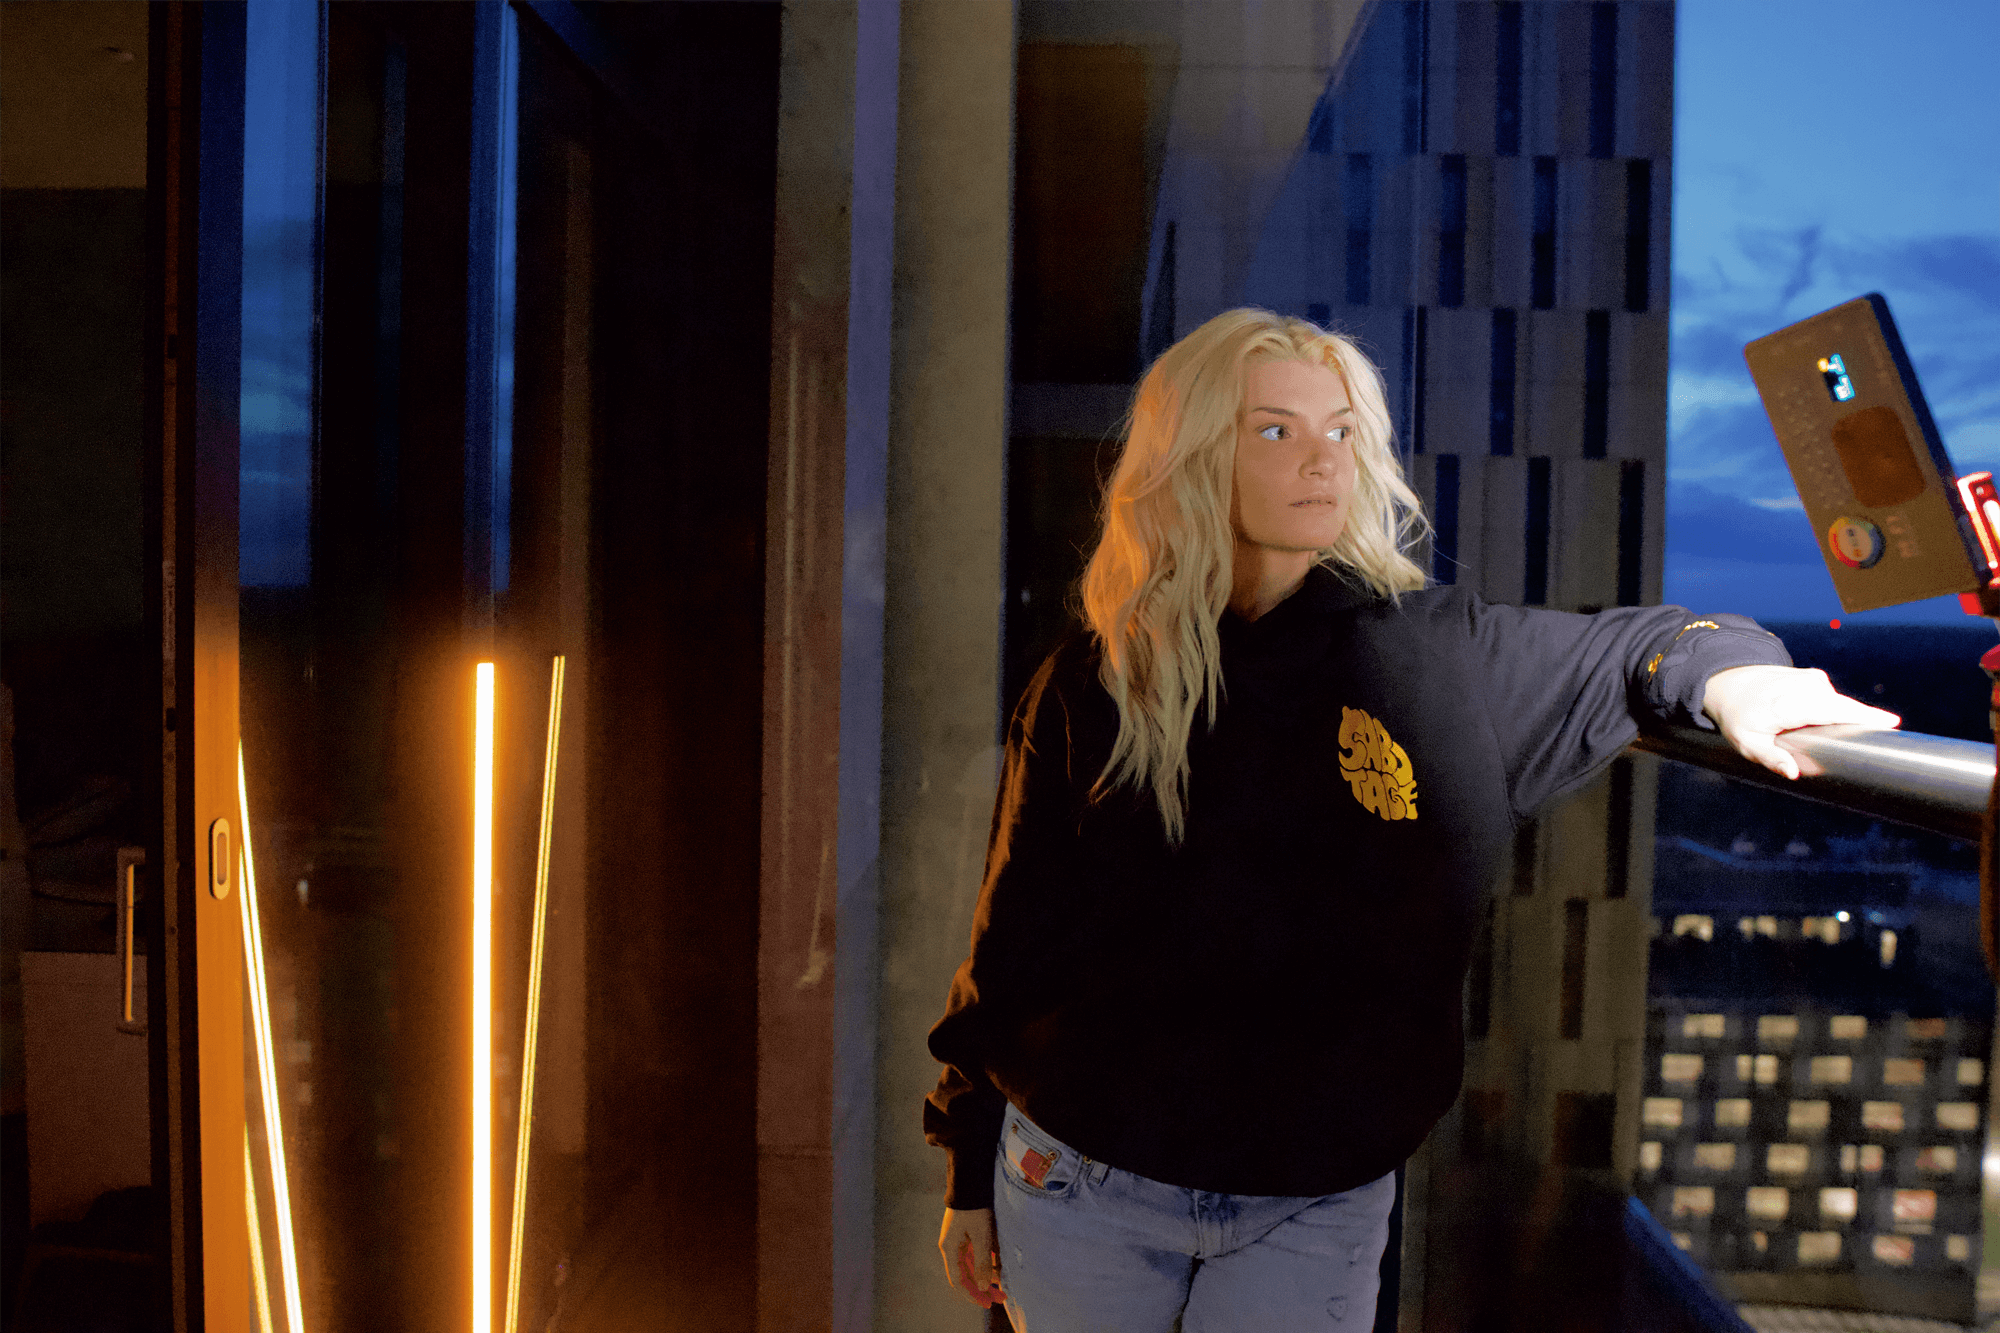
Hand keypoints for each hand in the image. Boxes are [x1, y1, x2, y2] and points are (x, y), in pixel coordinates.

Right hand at [938, 1207, 1003, 1308]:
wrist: (970, 1180)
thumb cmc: (974, 1208)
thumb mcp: (981, 1236)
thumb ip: (982, 1262)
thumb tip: (982, 1286)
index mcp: (950, 1249)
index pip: (958, 1280)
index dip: (972, 1294)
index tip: (987, 1302)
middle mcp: (951, 1246)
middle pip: (966, 1273)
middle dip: (982, 1285)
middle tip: (999, 1295)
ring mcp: (958, 1238)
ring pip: (971, 1263)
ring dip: (985, 1272)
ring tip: (1002, 1278)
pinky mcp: (965, 1231)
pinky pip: (974, 1251)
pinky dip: (985, 1259)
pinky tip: (998, 1263)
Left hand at [1701, 664, 1900, 778]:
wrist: (1729, 681)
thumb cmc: (1739, 716)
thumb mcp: (1747, 742)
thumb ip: (1769, 758)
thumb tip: (1793, 772)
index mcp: (1792, 704)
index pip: (1835, 710)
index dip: (1865, 717)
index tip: (1892, 724)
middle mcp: (1807, 687)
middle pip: (1846, 708)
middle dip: (1865, 722)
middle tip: (1883, 737)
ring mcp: (1813, 680)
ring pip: (1840, 705)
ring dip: (1846, 720)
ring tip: (1844, 735)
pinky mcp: (1817, 678)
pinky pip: (1835, 699)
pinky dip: (1838, 711)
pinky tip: (1836, 725)